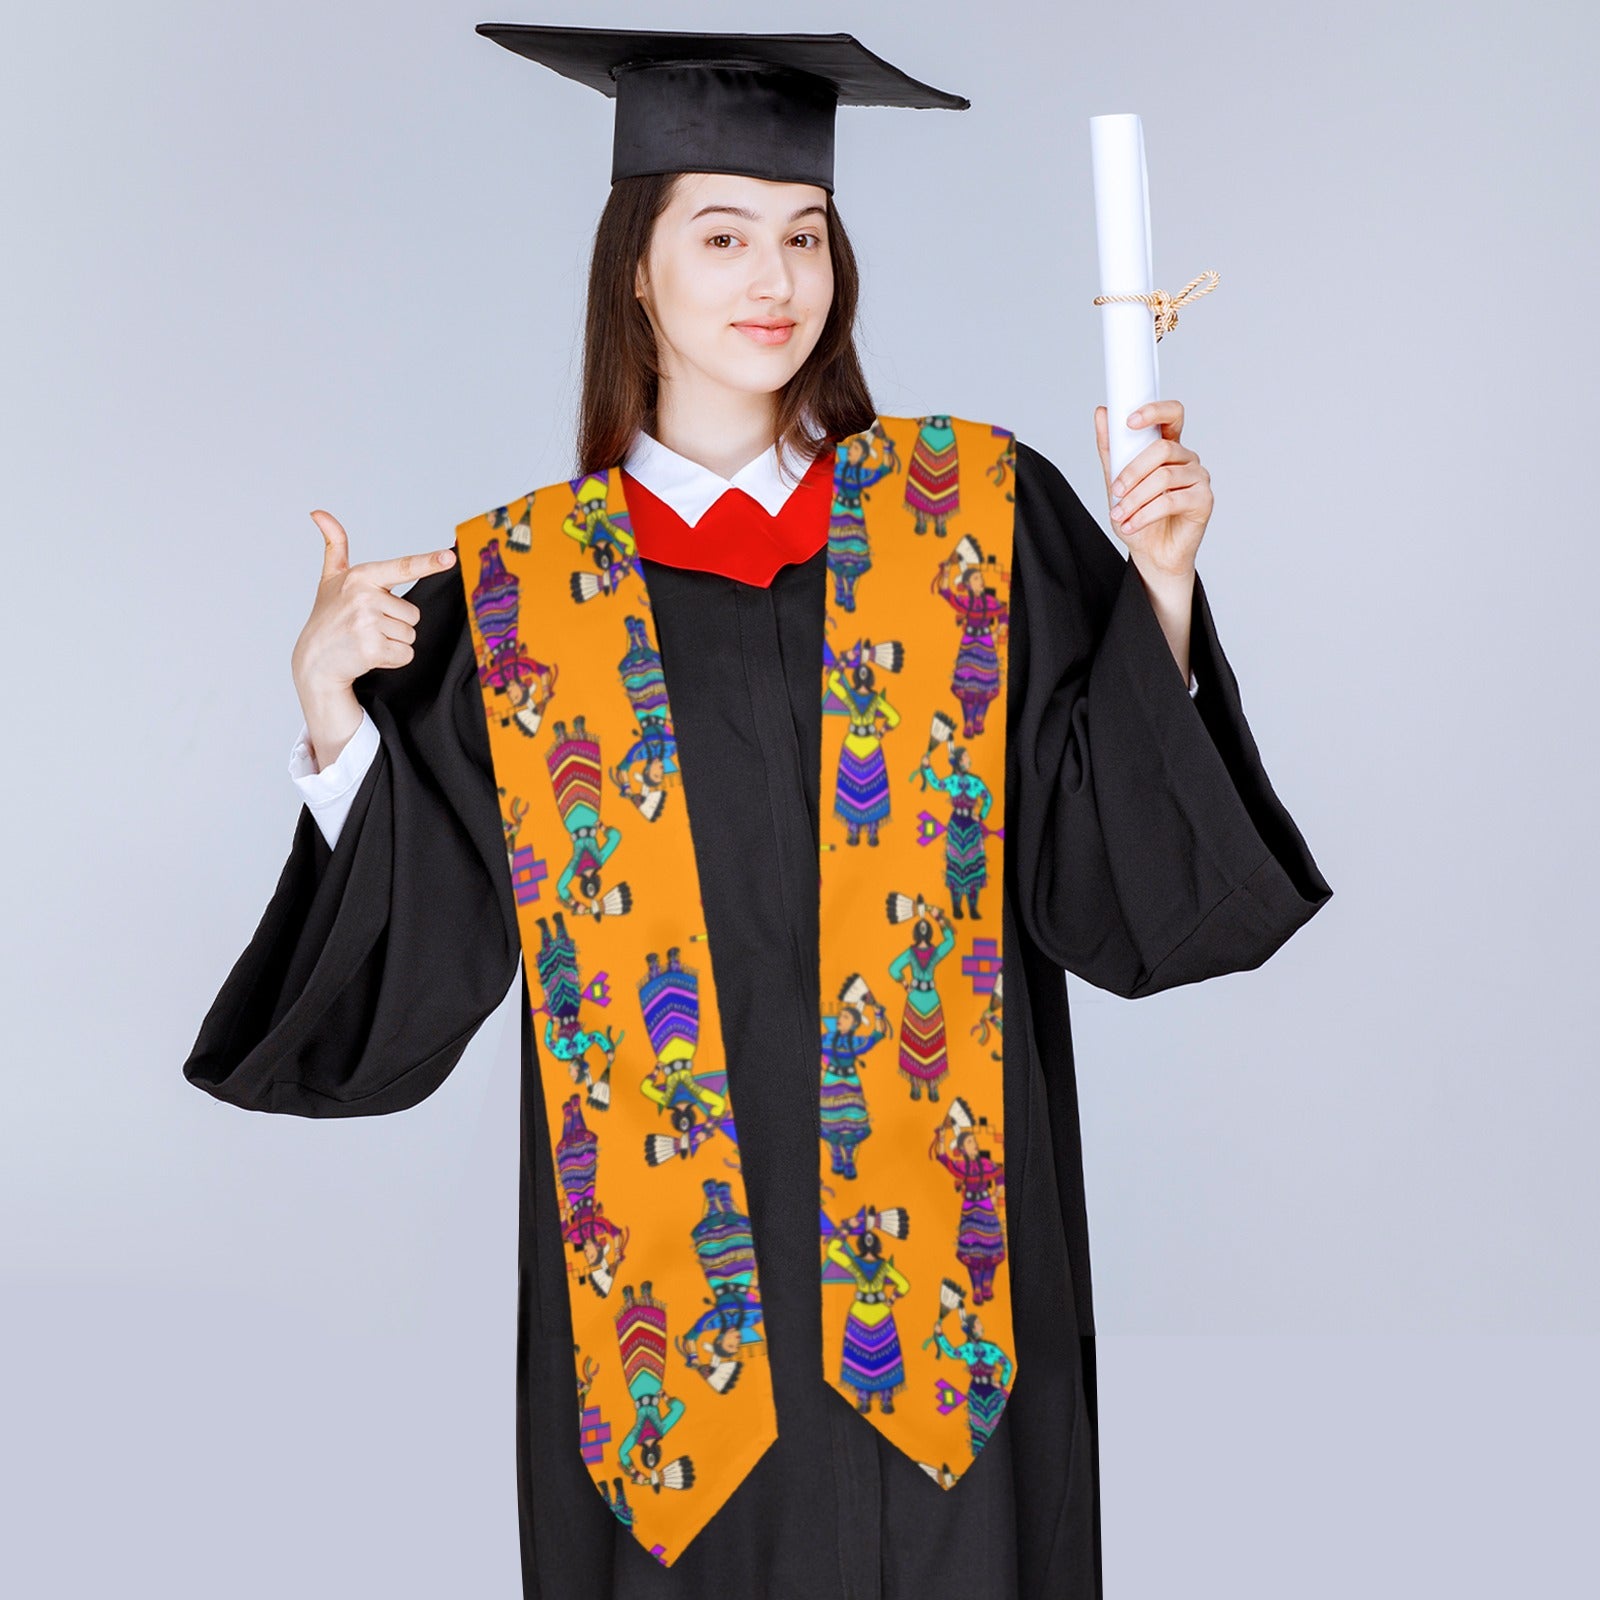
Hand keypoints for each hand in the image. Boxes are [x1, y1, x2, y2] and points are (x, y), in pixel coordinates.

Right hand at [290, 511, 456, 766]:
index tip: (450, 557)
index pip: (402, 568)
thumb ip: (334, 546)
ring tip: (367, 640)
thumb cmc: (328, 618)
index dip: (429, 562)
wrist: (314, 662)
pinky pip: (405, 654)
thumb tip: (318, 512)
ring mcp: (368, 623)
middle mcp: (364, 597)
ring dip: (394, 642)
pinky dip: (393, 660)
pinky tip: (370, 655)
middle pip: (413, 614)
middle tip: (369, 627)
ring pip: (410, 635)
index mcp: (361, 577)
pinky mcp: (372, 649)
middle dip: (397, 624)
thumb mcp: (330, 579)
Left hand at [1094, 400, 1212, 581]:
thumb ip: (1111, 449)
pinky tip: (1131, 525)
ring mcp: (1198, 478)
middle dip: (1132, 472)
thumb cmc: (1138, 517)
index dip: (1154, 412)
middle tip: (1116, 491)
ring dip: (1135, 498)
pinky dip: (1145, 514)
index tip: (1129, 421)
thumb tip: (1102, 413)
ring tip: (1120, 515)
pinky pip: (1171, 500)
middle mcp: (1186, 459)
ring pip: (1164, 477)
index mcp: (1168, 449)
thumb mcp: (1116, 482)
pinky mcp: (1204, 500)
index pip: (1172, 415)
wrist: (1152, 554)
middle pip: (1162, 450)